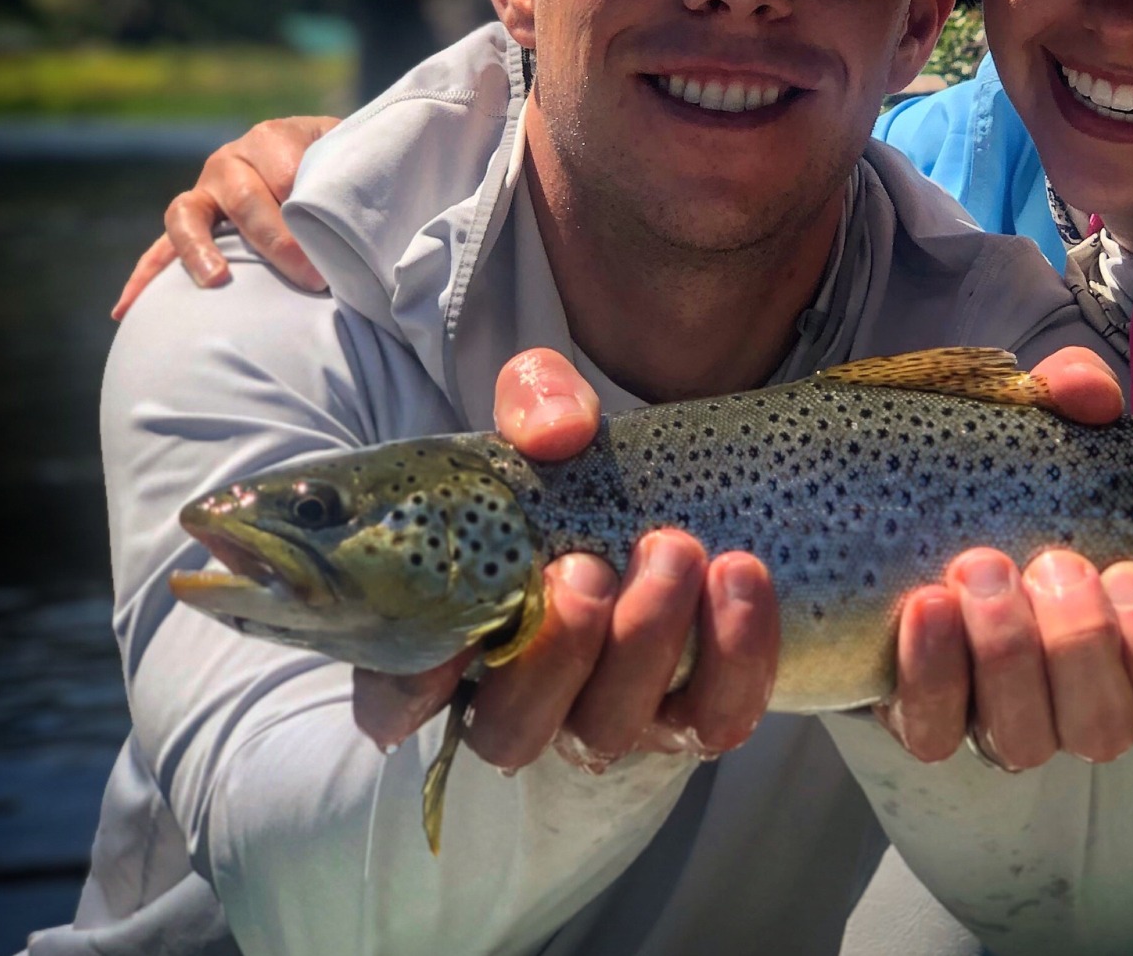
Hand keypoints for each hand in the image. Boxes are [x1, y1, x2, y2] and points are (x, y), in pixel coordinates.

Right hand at [111, 115, 340, 319]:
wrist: (322, 158)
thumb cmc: (342, 166)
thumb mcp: (350, 157)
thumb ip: (348, 174)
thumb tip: (353, 211)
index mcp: (272, 138)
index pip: (284, 174)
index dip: (308, 213)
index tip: (334, 247)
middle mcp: (230, 160)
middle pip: (244, 199)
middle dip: (277, 242)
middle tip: (312, 278)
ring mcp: (205, 192)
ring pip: (187, 217)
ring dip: (198, 250)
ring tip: (216, 281)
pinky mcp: (192, 223)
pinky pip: (161, 249)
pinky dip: (145, 277)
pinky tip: (126, 310)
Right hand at [353, 348, 778, 772]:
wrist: (665, 489)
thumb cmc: (570, 468)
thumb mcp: (541, 415)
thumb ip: (535, 402)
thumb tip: (560, 430)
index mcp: (447, 636)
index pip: (392, 703)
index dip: (407, 688)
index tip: (450, 637)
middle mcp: (520, 696)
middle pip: (513, 729)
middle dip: (555, 653)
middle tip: (589, 566)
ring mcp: (604, 714)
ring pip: (609, 729)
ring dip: (644, 643)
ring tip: (677, 550)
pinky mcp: (690, 713)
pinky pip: (715, 719)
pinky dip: (735, 657)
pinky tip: (741, 577)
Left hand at [877, 346, 1132, 768]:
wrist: (894, 501)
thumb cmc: (1000, 475)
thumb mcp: (1043, 422)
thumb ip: (1073, 391)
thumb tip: (1089, 396)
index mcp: (1126, 650)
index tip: (1130, 574)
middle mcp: (1069, 702)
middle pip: (1101, 728)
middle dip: (1078, 645)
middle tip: (1051, 562)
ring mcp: (995, 718)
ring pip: (1025, 740)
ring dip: (1010, 658)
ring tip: (982, 567)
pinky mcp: (921, 717)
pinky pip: (933, 732)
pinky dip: (933, 674)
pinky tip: (927, 605)